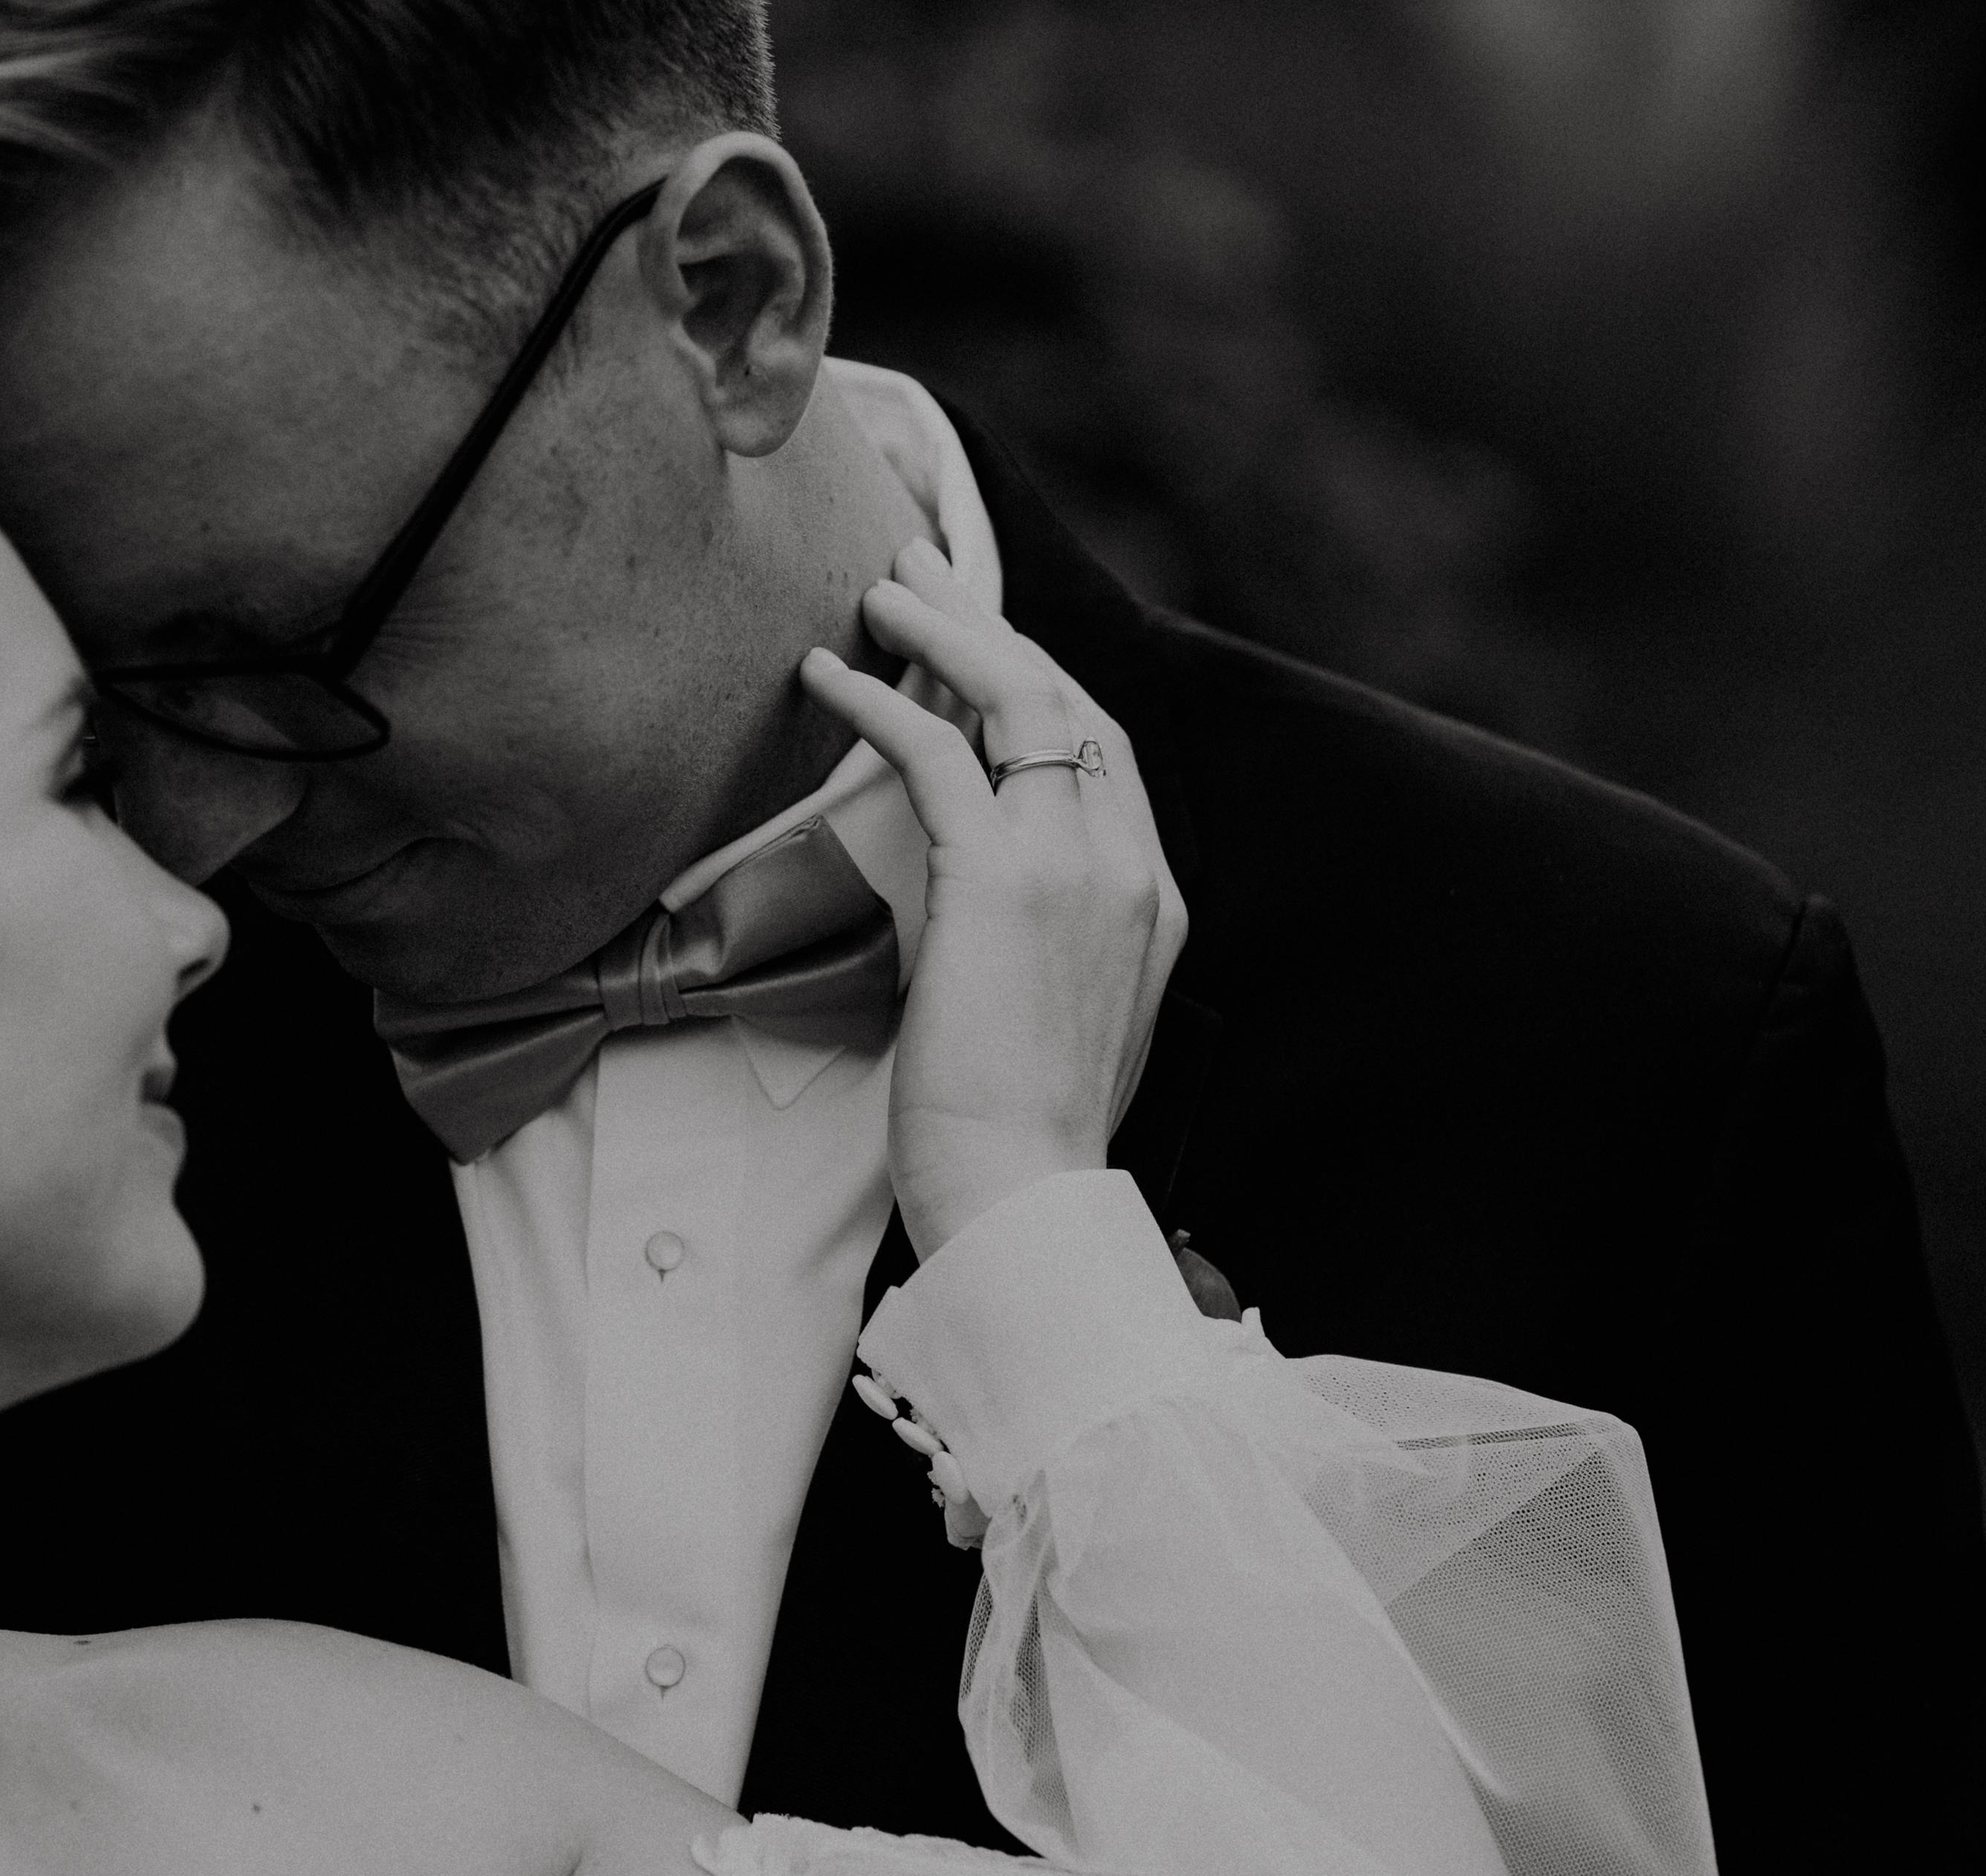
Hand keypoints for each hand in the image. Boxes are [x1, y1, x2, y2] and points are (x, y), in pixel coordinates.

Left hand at [798, 541, 1187, 1254]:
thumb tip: (974, 910)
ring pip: (1016, 697)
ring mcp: (1075, 867)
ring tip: (878, 589)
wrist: (1025, 1197)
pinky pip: (938, 753)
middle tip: (921, 568)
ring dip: (944, 629)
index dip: (1035, 679)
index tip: (975, 638)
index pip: (1102, 750)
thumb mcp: (1056, 1019)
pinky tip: (830, 675)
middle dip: (991, 622)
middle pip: (1066, 700)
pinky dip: (881, 701)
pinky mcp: (998, 881)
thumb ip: (1042, 944)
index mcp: (1155, 901)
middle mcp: (1131, 866)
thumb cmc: (1020, 1135)